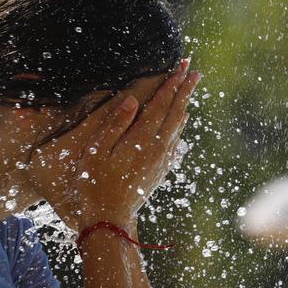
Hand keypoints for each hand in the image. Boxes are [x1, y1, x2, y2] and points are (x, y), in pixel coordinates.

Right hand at [30, 60, 200, 230]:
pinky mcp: (159, 171)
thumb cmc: (94, 184)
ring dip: (183, 106)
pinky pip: (174, 143)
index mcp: (141, 140)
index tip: (182, 68)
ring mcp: (160, 161)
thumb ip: (115, 125)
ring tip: (189, 91)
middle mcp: (156, 149)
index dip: (171, 84)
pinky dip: (178, 127)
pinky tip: (179, 123)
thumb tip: (132, 101)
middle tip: (194, 71)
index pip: (161, 105)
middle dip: (185, 90)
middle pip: (175, 112)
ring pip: (177, 127)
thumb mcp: (96, 152)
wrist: (109, 220)